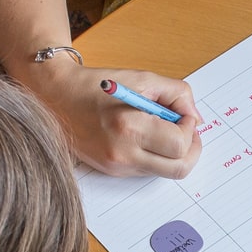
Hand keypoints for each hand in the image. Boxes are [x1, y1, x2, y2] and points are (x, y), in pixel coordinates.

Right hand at [32, 60, 202, 177]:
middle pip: (178, 169)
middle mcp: (122, 153)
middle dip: (191, 149)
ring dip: (174, 154)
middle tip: (187, 131)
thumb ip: (177, 94)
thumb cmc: (98, 85)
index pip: (179, 143)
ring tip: (164, 131)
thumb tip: (195, 119)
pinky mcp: (113, 171)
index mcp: (129, 126)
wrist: (56, 97)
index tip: (183, 115)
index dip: (190, 129)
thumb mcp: (143, 78)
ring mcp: (117, 167)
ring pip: (165, 172)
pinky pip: (147, 170)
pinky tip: (147, 136)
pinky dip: (156, 155)